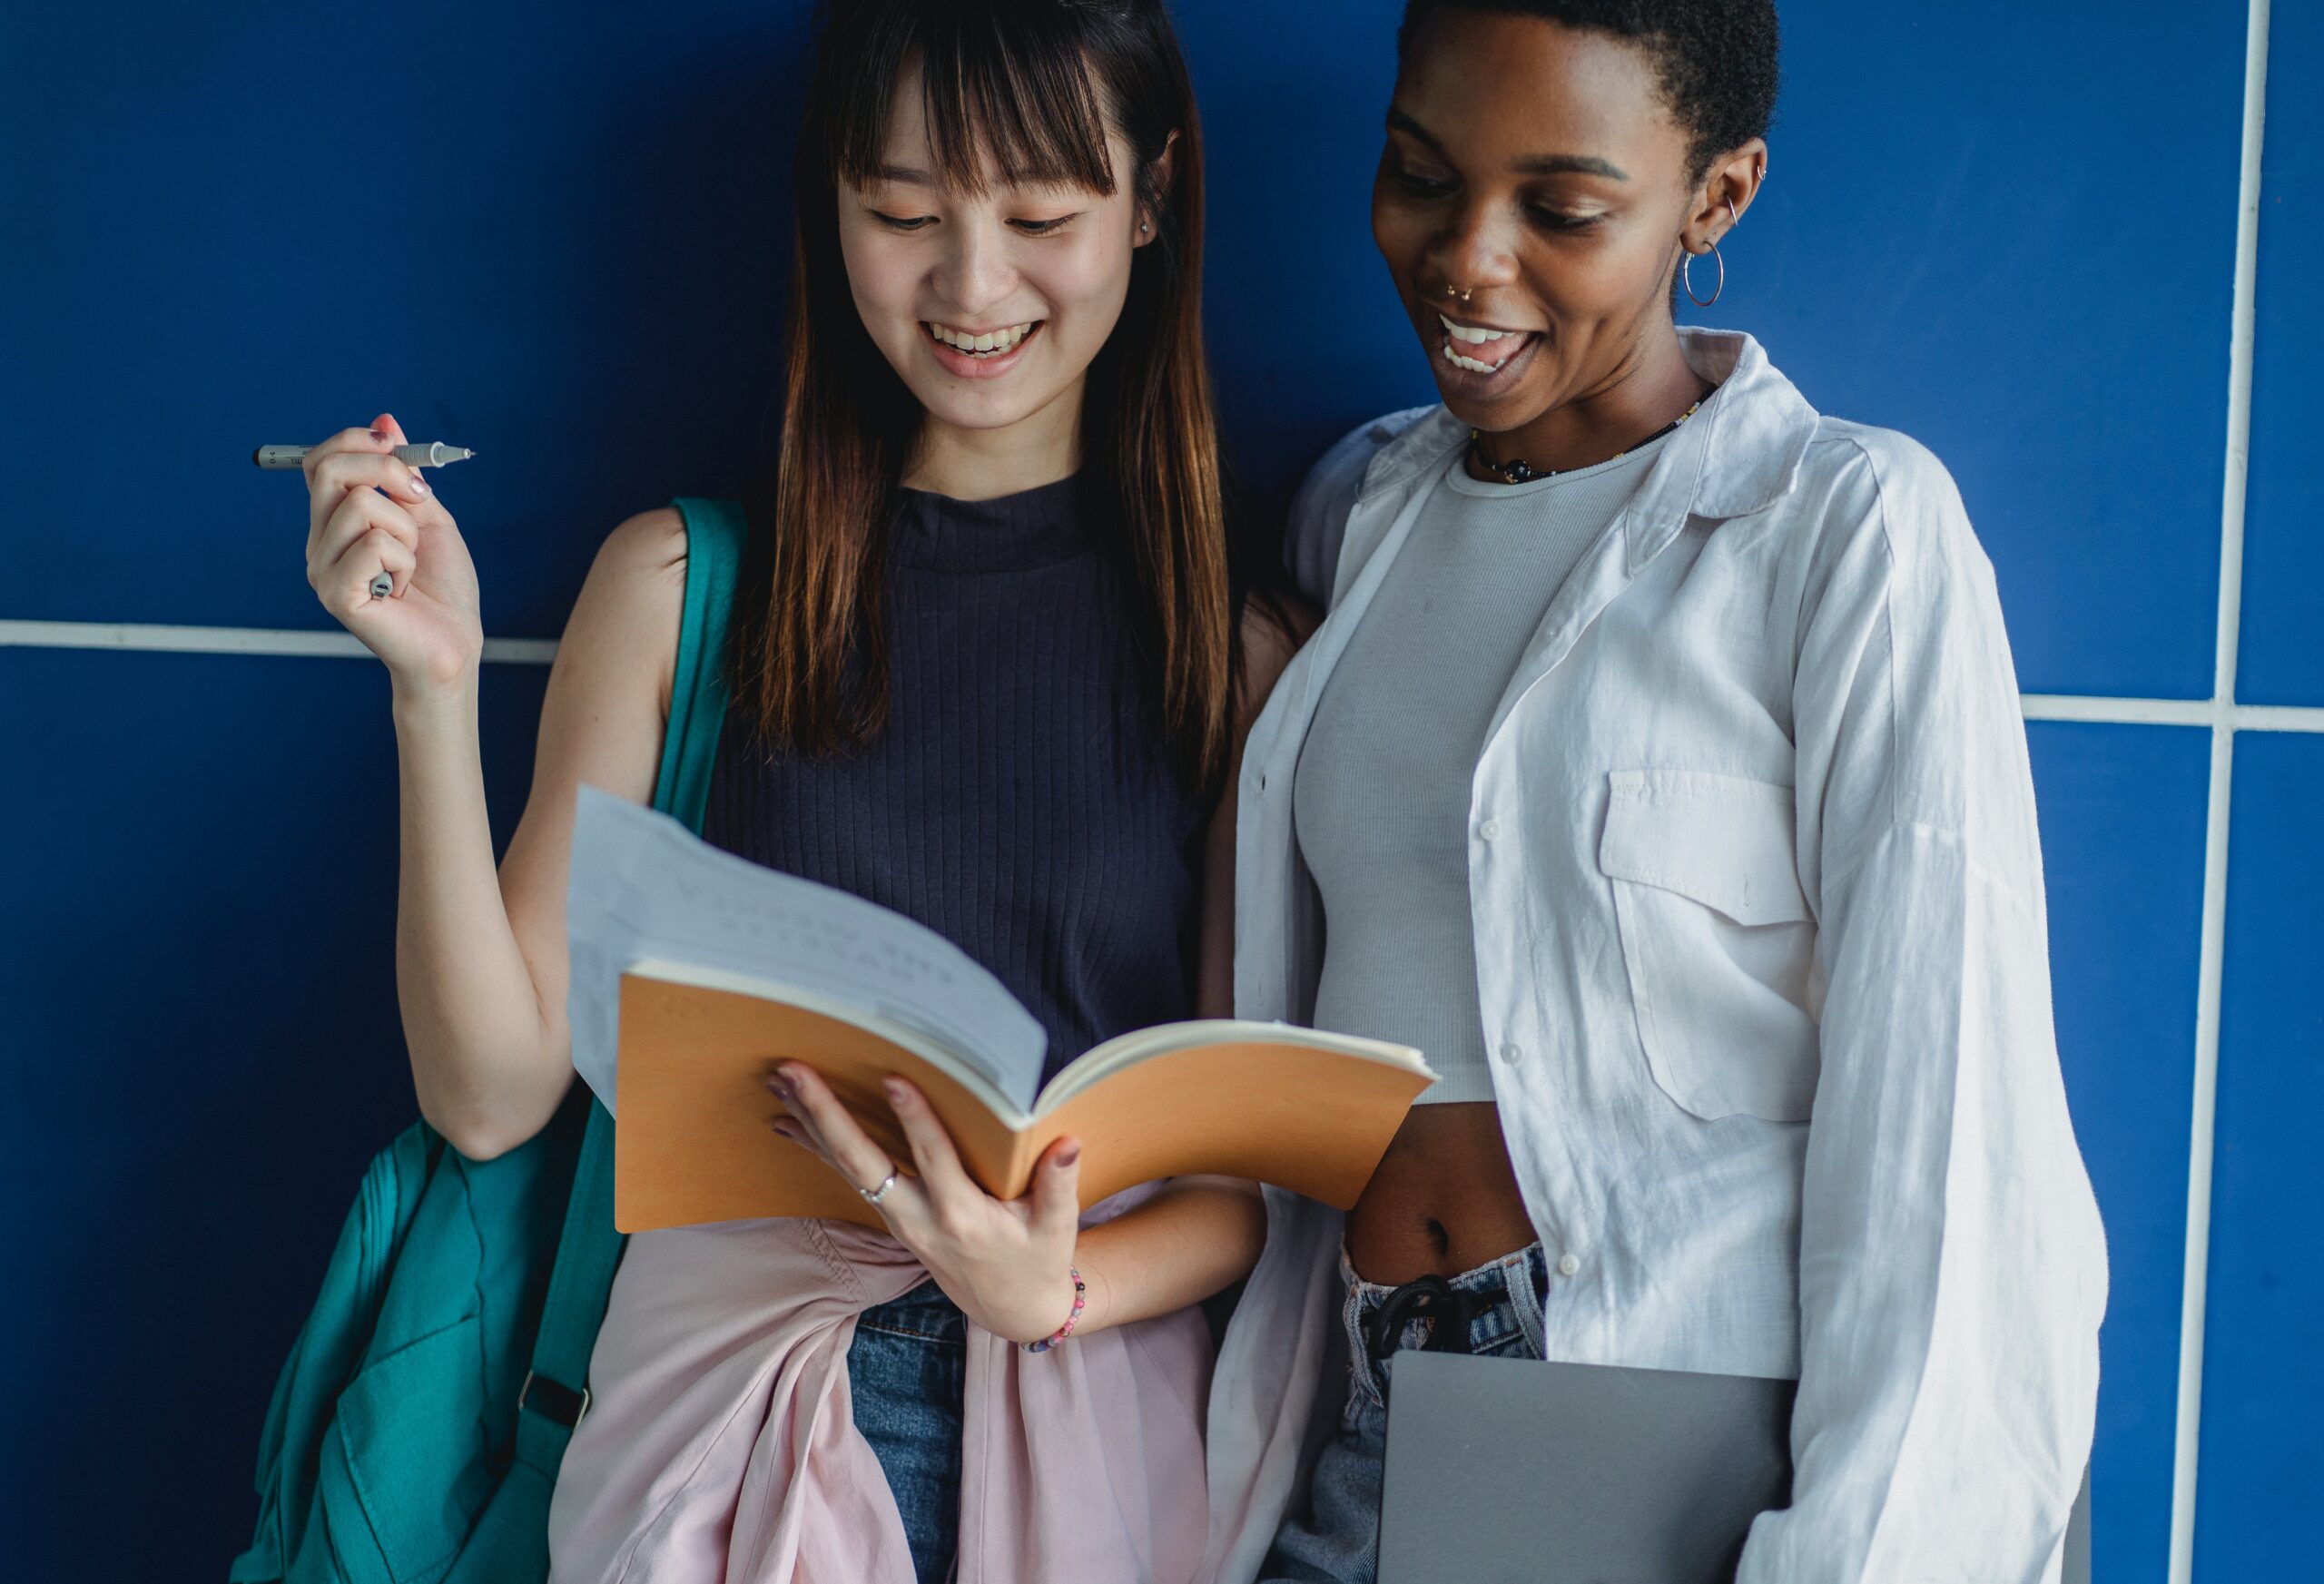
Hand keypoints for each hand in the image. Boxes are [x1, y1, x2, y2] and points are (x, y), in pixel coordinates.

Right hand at [302, 412, 484, 694]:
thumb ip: (404, 473)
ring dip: (407, 530)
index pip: (322, 460)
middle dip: (387, 470)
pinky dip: (405, 561)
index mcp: (335, 522)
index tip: (397, 447)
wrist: (455, 644)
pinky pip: (373, 545)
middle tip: (421, 502)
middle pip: (330, 470)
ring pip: (362, 506)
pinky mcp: (335, 594)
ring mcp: (322, 569)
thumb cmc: (443, 587)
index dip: (358, 441)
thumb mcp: (429, 517)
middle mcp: (319, 542)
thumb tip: (385, 420)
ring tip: (411, 565)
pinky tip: (403, 588)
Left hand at [768, 1063, 1085, 1345]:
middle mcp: (919, 1219)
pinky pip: (848, 1177)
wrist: (1010, 1309)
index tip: (892, 1079)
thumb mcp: (1057, 1229)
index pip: (934, 1161)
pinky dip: (815, 1147)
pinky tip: (786, 1120)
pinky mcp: (891, 1217)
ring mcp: (898, 1220)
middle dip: (826, 1116)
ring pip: (845, 1168)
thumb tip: (1067, 1143)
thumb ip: (1059, 1184)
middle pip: (863, 1164)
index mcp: (963, 1217)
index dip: (915, 1120)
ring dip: (811, 1123)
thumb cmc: (1037, 1260)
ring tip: (780, 1081)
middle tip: (794, 1073)